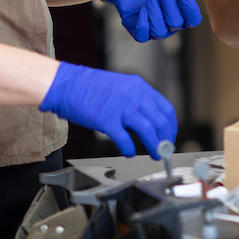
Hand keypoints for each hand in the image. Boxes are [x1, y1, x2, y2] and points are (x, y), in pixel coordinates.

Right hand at [40, 63, 175, 158]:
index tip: (169, 137)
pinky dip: (130, 149)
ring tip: (154, 155)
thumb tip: (151, 123)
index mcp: (140, 86)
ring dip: (154, 146)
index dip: (170, 127)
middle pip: (160, 122)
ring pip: (148, 131)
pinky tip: (129, 152)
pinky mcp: (107, 120)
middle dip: (165, 140)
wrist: (68, 84)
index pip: (166, 109)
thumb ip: (137, 101)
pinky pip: (125, 139)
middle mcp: (134, 95)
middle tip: (164, 151)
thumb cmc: (91, 88)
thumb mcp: (122, 88)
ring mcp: (121, 107)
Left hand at [100, 0, 202, 42]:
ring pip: (160, 32)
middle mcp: (169, 23)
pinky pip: (143, 36)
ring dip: (155, 12)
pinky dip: (143, 23)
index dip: (191, 10)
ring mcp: (153, 28)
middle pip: (175, 23)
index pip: (193, 20)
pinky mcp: (137, 30)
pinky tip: (142, 9)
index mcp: (180, 11)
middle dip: (169, 4)